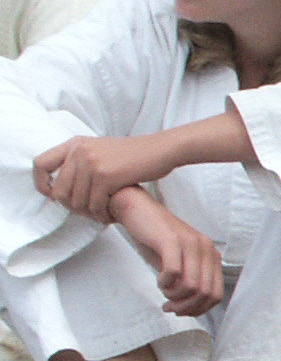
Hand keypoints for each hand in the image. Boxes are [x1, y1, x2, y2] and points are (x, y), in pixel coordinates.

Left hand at [34, 132, 176, 221]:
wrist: (160, 150)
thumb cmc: (134, 155)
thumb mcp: (100, 149)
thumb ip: (80, 161)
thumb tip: (60, 186)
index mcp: (75, 144)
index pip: (40, 164)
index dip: (42, 185)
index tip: (54, 196)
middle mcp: (79, 152)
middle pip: (59, 191)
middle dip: (71, 207)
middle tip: (86, 212)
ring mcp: (92, 163)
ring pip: (76, 201)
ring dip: (89, 214)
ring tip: (101, 215)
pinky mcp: (106, 176)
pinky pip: (95, 204)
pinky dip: (102, 214)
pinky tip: (111, 215)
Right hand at [112, 191, 224, 316]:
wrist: (138, 210)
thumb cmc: (157, 240)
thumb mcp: (179, 263)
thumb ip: (190, 281)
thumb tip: (190, 308)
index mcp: (212, 256)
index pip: (216, 294)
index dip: (199, 309)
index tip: (181, 311)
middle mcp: (207, 249)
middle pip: (205, 293)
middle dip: (186, 307)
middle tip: (169, 307)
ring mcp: (191, 243)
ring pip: (192, 286)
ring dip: (175, 296)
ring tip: (164, 292)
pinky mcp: (172, 240)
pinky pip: (174, 273)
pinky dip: (165, 284)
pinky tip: (159, 280)